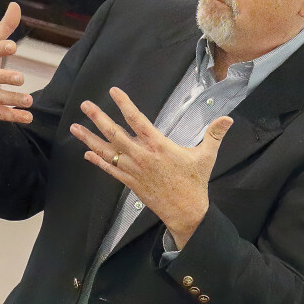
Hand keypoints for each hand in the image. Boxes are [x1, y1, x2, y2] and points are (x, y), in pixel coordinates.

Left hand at [70, 87, 232, 248]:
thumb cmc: (196, 182)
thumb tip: (228, 118)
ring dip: (90, 138)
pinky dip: (97, 161)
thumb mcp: (207, 156)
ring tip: (75, 127)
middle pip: (115, 134)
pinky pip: (110, 170)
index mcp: (159, 146)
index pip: (138, 120)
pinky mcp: (131, 183)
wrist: (186, 212)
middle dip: (98, 118)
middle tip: (85, 105)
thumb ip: (214, 134)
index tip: (113, 92)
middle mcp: (143, 156)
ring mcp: (134, 170)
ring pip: (107, 151)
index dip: (124, 105)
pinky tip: (86, 153)